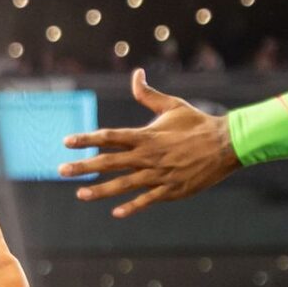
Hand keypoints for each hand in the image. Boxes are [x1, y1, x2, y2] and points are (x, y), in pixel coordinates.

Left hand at [59, 69, 239, 218]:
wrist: (226, 144)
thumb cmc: (197, 123)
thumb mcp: (172, 105)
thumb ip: (148, 95)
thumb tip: (136, 74)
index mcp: (146, 135)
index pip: (109, 136)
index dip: (86, 138)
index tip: (66, 141)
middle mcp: (148, 155)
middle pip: (109, 161)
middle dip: (83, 166)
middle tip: (61, 171)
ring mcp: (158, 174)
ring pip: (123, 184)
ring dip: (100, 190)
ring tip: (80, 194)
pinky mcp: (170, 189)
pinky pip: (147, 200)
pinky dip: (132, 206)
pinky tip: (116, 212)